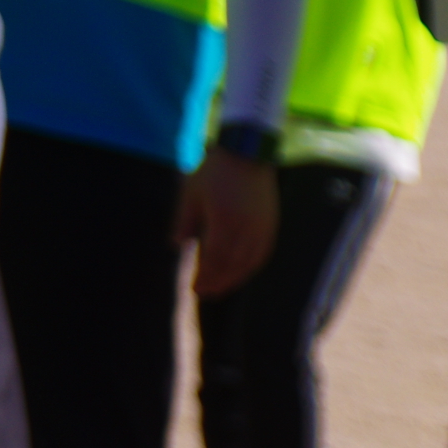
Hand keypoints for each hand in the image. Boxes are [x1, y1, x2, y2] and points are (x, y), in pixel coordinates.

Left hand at [175, 147, 279, 296]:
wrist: (247, 153)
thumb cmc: (214, 172)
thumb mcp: (191, 193)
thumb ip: (184, 221)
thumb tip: (176, 245)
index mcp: (223, 221)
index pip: (213, 258)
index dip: (204, 276)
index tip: (194, 288)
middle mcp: (244, 229)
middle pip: (231, 266)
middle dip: (218, 282)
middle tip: (206, 293)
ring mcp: (260, 229)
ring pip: (249, 263)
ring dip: (235, 279)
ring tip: (222, 287)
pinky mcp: (270, 226)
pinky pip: (262, 254)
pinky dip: (251, 267)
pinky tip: (242, 272)